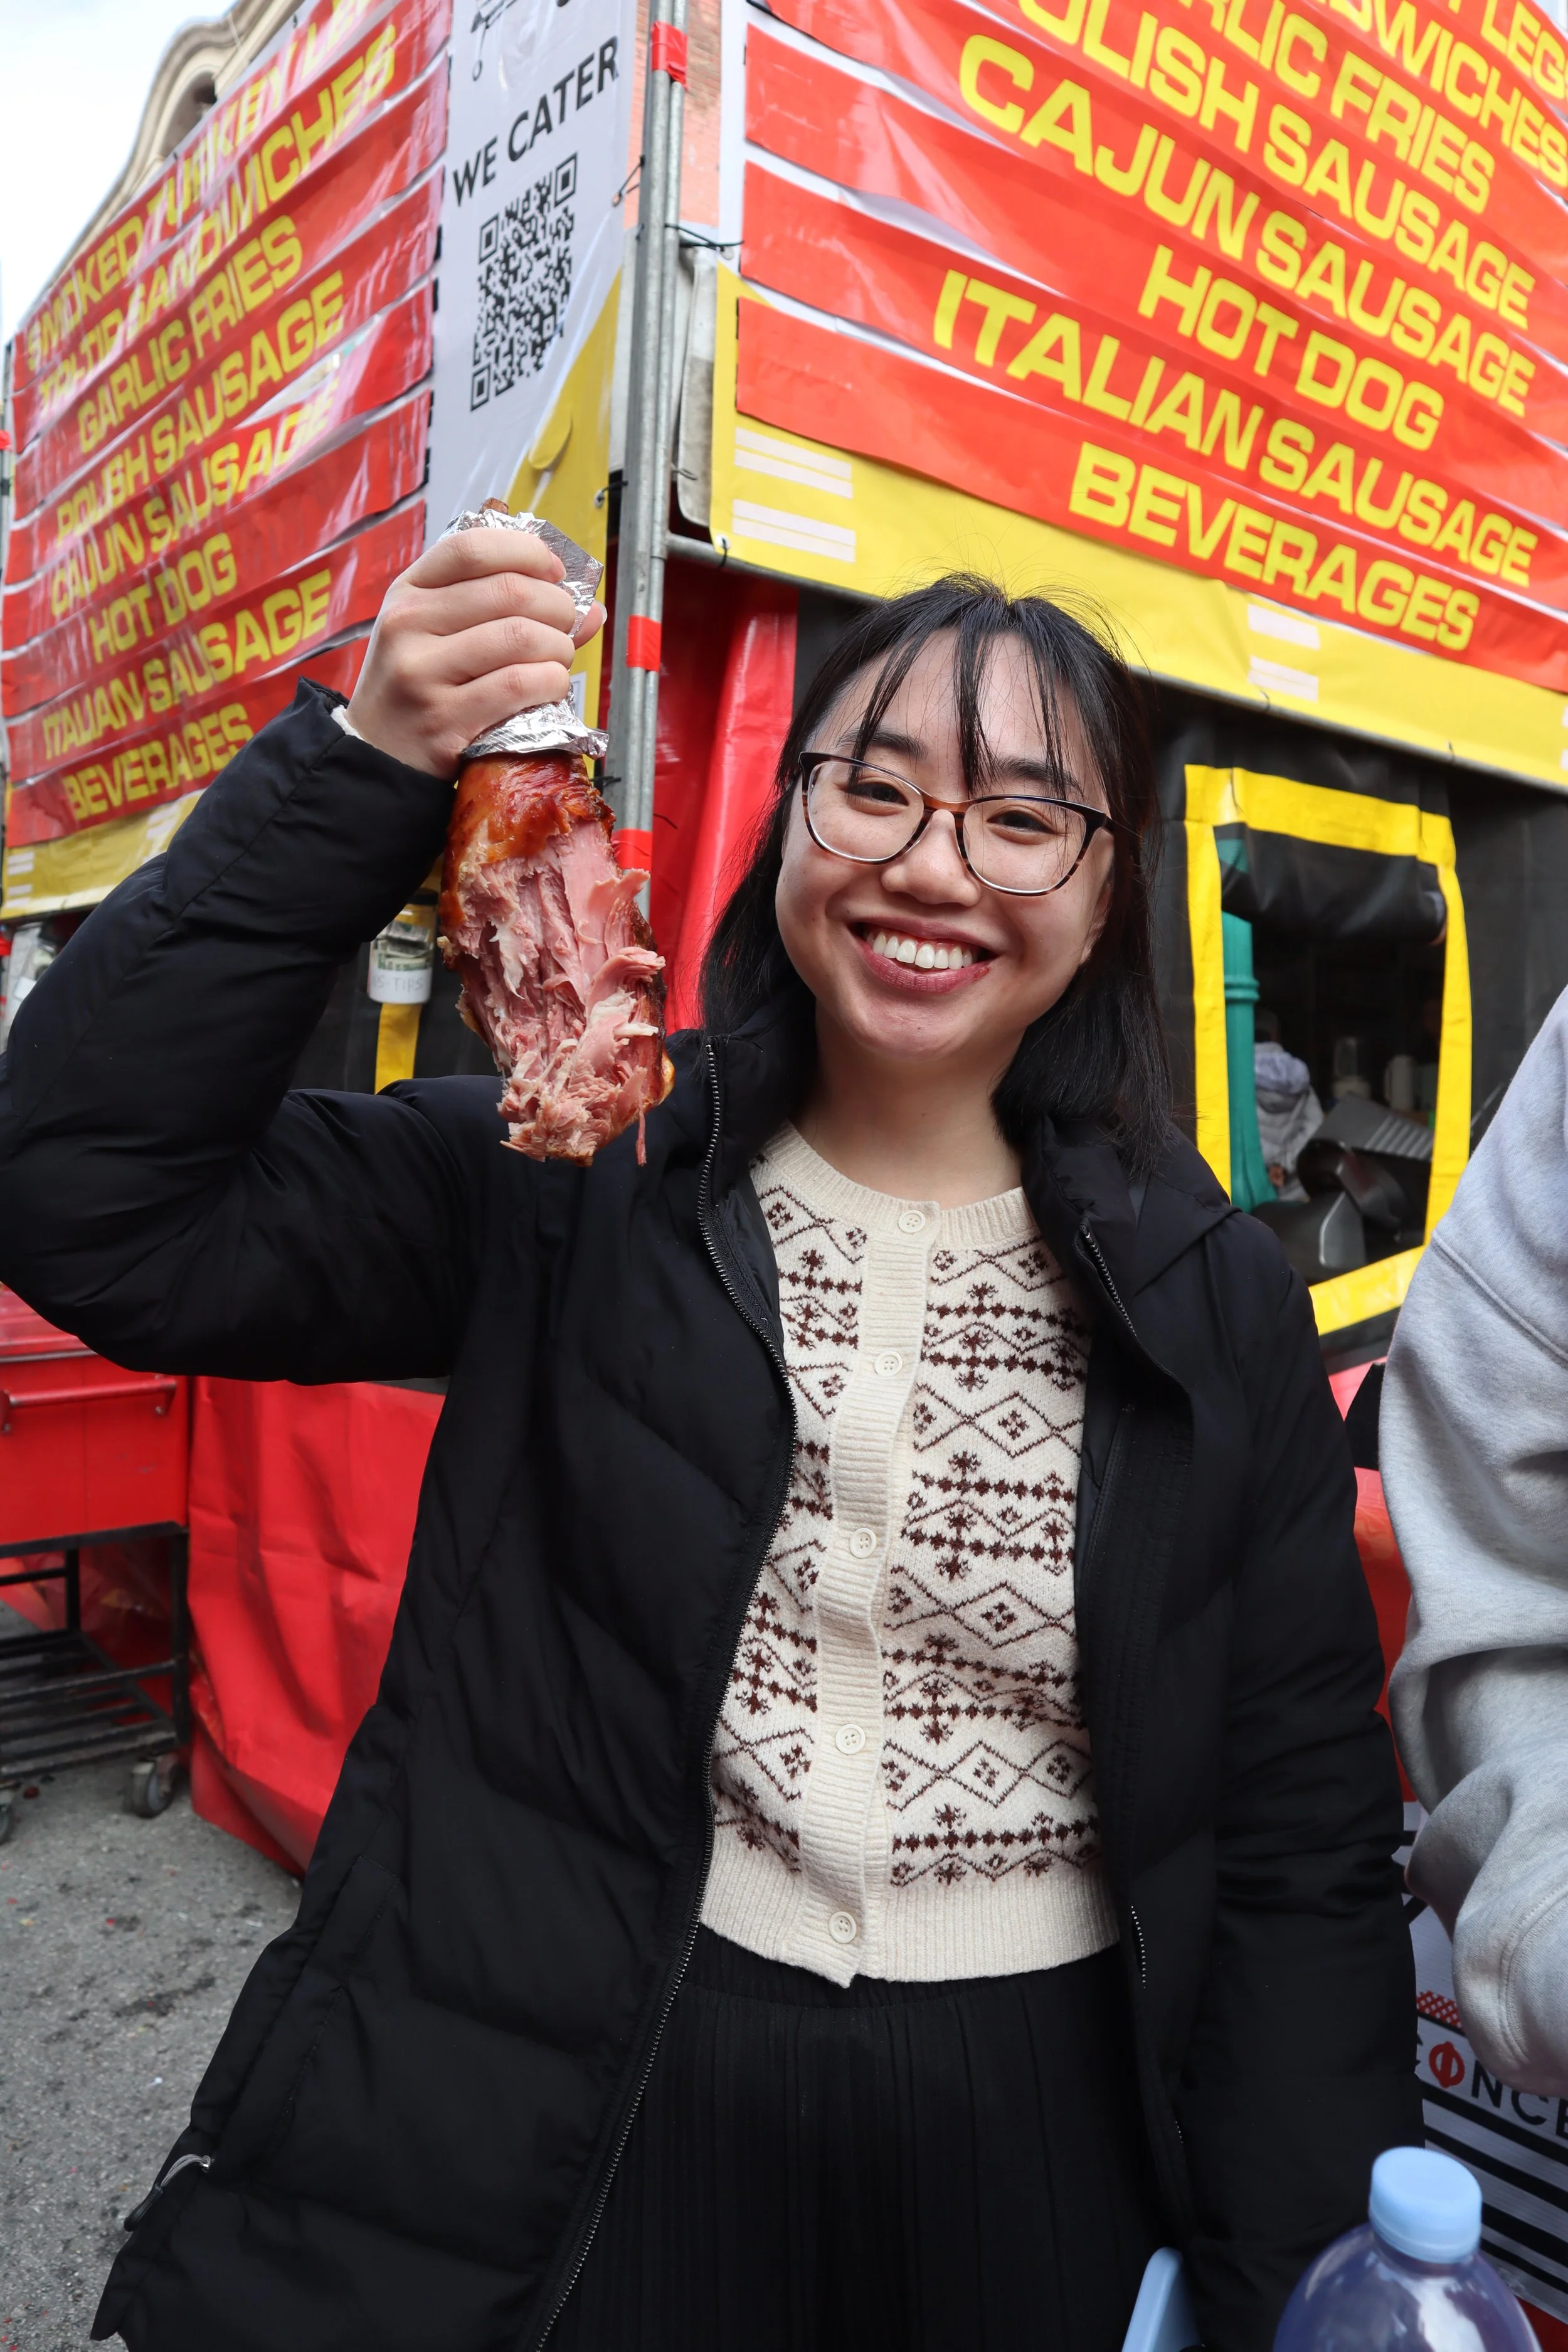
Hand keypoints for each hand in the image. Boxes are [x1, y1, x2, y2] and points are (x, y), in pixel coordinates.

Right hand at [345, 526, 605, 776]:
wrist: (377, 755)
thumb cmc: (420, 686)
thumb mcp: (440, 634)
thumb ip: (504, 610)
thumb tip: (589, 608)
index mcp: (408, 591)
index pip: (473, 547)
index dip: (527, 552)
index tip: (554, 571)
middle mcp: (408, 623)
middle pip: (509, 591)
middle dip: (557, 607)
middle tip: (565, 626)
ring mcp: (421, 671)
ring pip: (519, 637)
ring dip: (558, 647)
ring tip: (558, 660)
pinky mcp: (442, 718)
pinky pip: (517, 685)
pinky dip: (550, 682)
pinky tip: (550, 686)